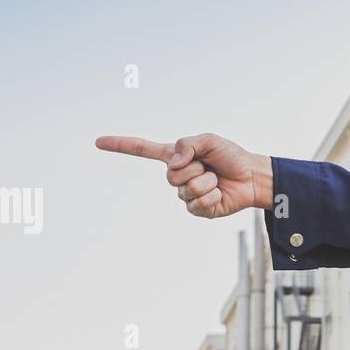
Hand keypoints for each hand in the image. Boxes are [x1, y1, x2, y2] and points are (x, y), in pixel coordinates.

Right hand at [94, 133, 273, 218]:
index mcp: (175, 156)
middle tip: (210, 167)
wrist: (251, 176)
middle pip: (171, 175)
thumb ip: (187, 145)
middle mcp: (177, 176)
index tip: (98, 142)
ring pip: (187, 189)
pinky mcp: (197, 209)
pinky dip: (211, 196)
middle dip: (196, 169)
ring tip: (217, 179)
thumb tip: (174, 164)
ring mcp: (186, 194)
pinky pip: (197, 203)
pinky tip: (219, 194)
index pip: (142, 149)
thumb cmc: (230, 156)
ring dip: (207, 182)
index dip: (121, 146)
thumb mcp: (208, 140)